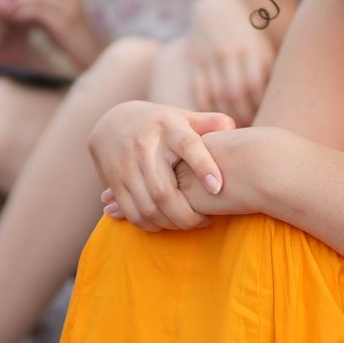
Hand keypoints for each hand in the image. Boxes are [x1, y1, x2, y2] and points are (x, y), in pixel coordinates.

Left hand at [1, 0, 99, 68]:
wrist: (90, 57)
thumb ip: (36, 4)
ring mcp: (69, 7)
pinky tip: (14, 21)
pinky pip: (37, 10)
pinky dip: (21, 13)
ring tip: (4, 13)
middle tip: (0, 3)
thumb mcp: (51, 16)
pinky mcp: (65, 22)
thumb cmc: (67, 38)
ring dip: (16, 2)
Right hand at [89, 101, 240, 230]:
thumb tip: (230, 127)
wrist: (113, 120)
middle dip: (187, 216)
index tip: (217, 188)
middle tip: (207, 222)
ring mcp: (126, 165)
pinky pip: (132, 212)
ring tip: (190, 224)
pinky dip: (151, 225)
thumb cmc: (161, 124)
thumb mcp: (183, 117)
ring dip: (171, 224)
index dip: (203, 167)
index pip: (187, 146)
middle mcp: (144, 146)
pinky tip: (167, 224)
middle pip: (164, 191)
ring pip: (149, 207)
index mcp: (168, 127)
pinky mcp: (114, 181)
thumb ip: (208, 122)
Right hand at [184, 0, 275, 122]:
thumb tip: (280, 101)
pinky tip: (213, 121)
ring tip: (234, 130)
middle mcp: (229, 53)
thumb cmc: (247, 34)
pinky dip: (207, 109)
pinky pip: (200, 90)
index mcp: (250, 48)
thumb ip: (269, 70)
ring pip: (217, 94)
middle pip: (235, 92)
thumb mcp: (262, 45)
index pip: (255, 85)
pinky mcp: (195, 62)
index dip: (259, 107)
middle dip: (243, 116)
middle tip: (248, 135)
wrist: (215, 7)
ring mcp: (210, 57)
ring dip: (225, 116)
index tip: (264, 123)